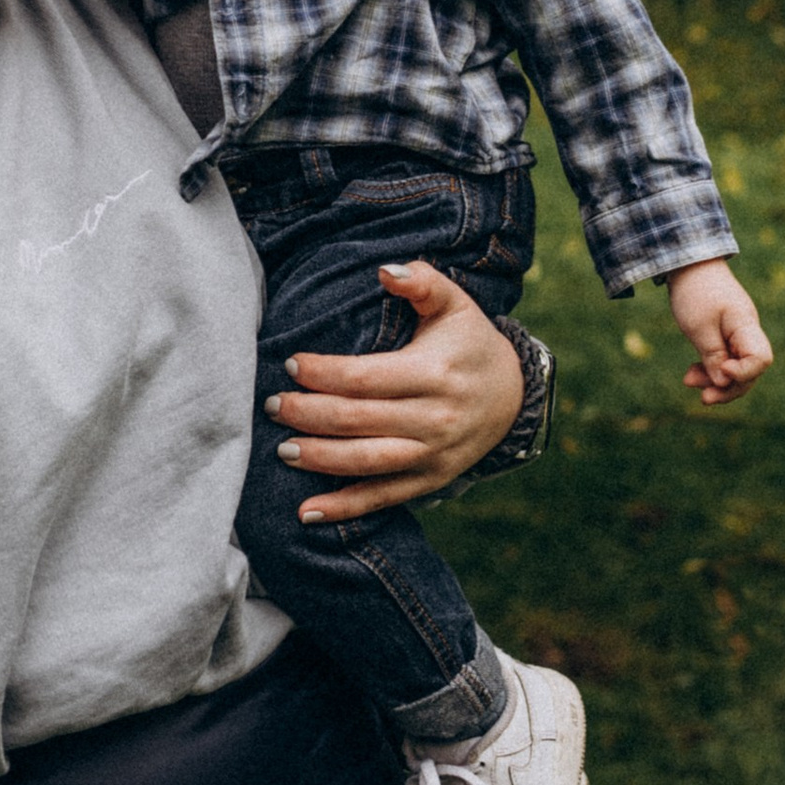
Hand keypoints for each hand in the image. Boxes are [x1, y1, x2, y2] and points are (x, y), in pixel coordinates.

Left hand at [271, 260, 525, 523]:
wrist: (513, 395)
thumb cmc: (469, 342)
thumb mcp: (454, 303)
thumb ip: (421, 281)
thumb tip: (384, 270)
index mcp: (435, 374)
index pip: (367, 378)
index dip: (325, 374)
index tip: (291, 364)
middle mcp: (435, 419)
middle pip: (359, 421)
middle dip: (309, 415)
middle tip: (271, 405)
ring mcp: (433, 456)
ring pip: (366, 463)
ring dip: (320, 459)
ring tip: (282, 449)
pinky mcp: (429, 481)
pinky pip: (382, 498)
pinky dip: (343, 509)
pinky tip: (306, 513)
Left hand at [669, 257, 772, 404]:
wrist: (688, 263)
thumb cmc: (694, 291)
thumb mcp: (699, 326)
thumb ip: (713, 355)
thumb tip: (724, 383)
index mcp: (746, 325)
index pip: (760, 359)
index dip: (744, 373)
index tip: (722, 371)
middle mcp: (747, 332)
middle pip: (750, 370)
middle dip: (728, 388)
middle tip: (703, 397)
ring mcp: (737, 335)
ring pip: (736, 368)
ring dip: (716, 381)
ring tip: (689, 382)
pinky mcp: (726, 336)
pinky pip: (725, 360)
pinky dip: (711, 370)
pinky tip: (692, 375)